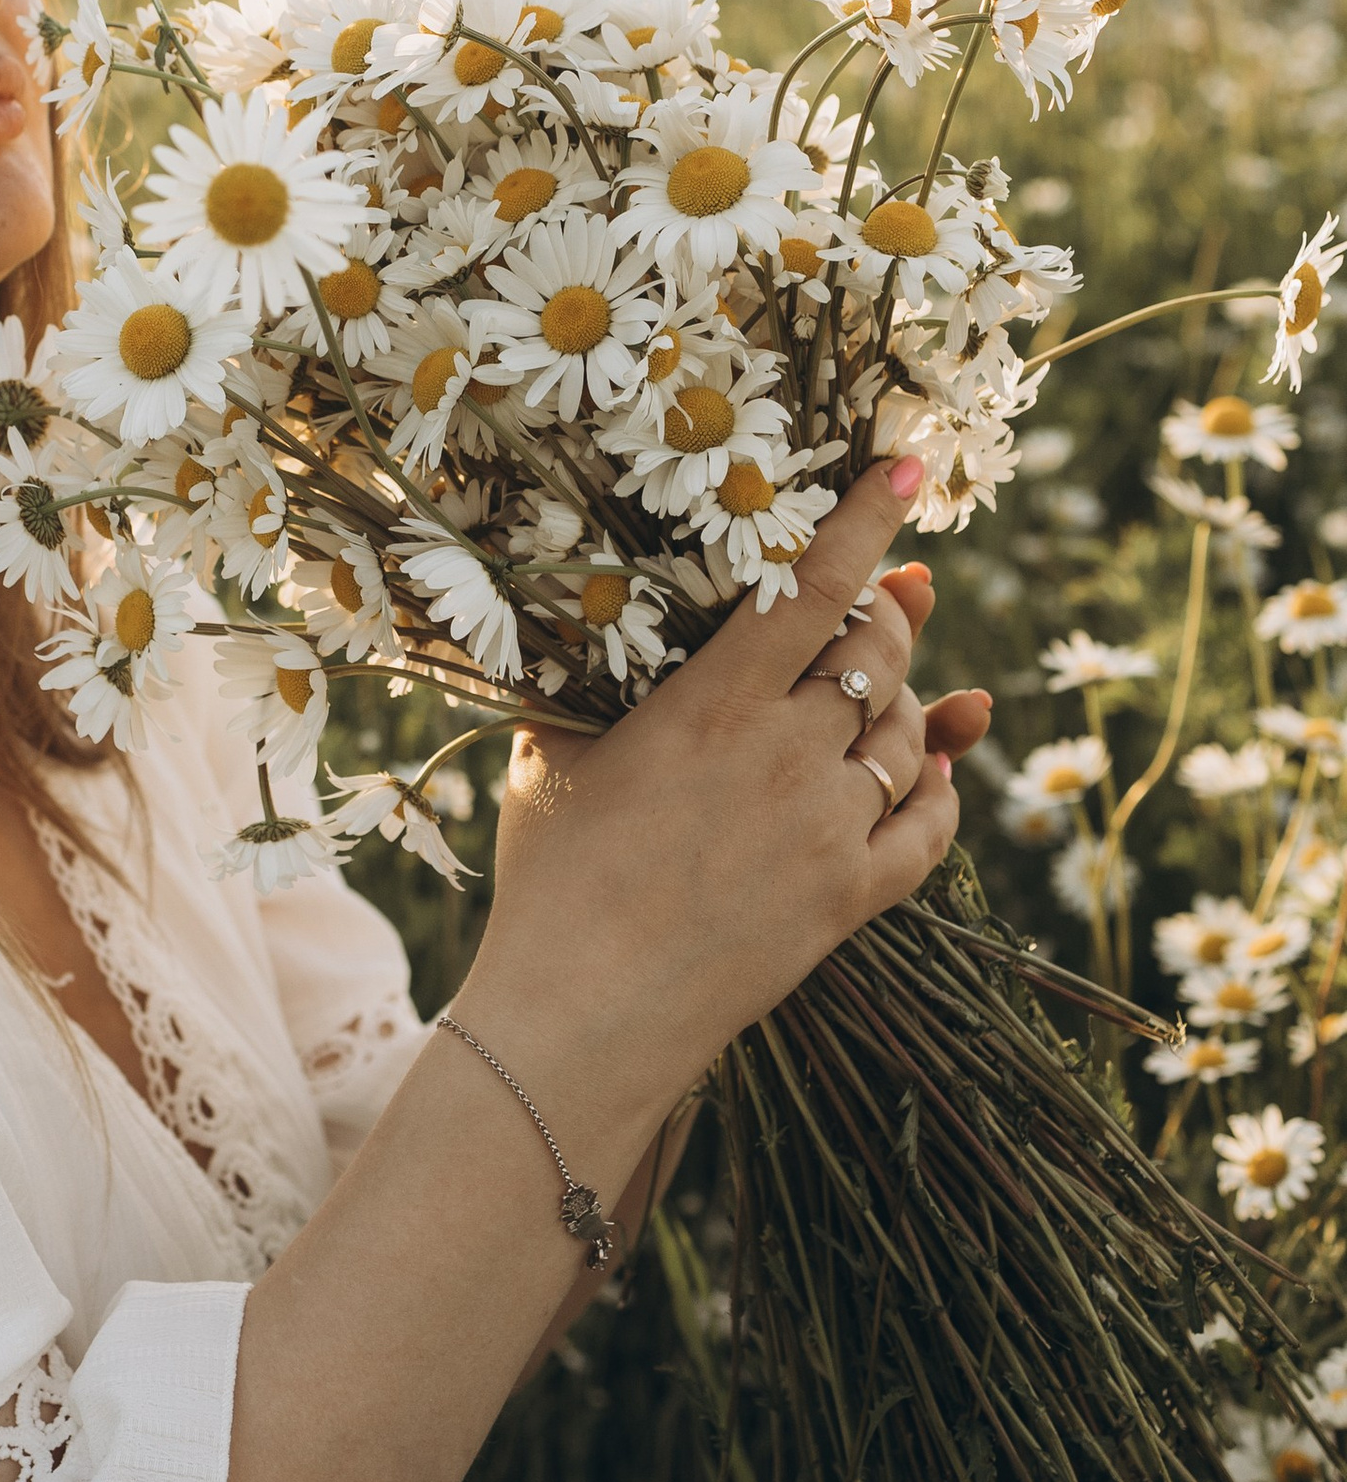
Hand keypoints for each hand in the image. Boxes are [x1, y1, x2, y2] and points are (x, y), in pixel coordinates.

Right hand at [460, 462, 991, 1144]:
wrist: (578, 1015)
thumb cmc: (548, 880)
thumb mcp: (555, 755)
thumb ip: (597, 681)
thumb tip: (597, 621)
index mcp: (708, 707)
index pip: (813, 589)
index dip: (867, 521)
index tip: (909, 466)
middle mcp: (783, 757)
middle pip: (876, 653)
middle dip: (888, 615)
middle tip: (884, 597)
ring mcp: (826, 831)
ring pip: (903, 731)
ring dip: (901, 698)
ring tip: (872, 686)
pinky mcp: (849, 901)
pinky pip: (929, 825)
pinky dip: (934, 783)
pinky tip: (924, 764)